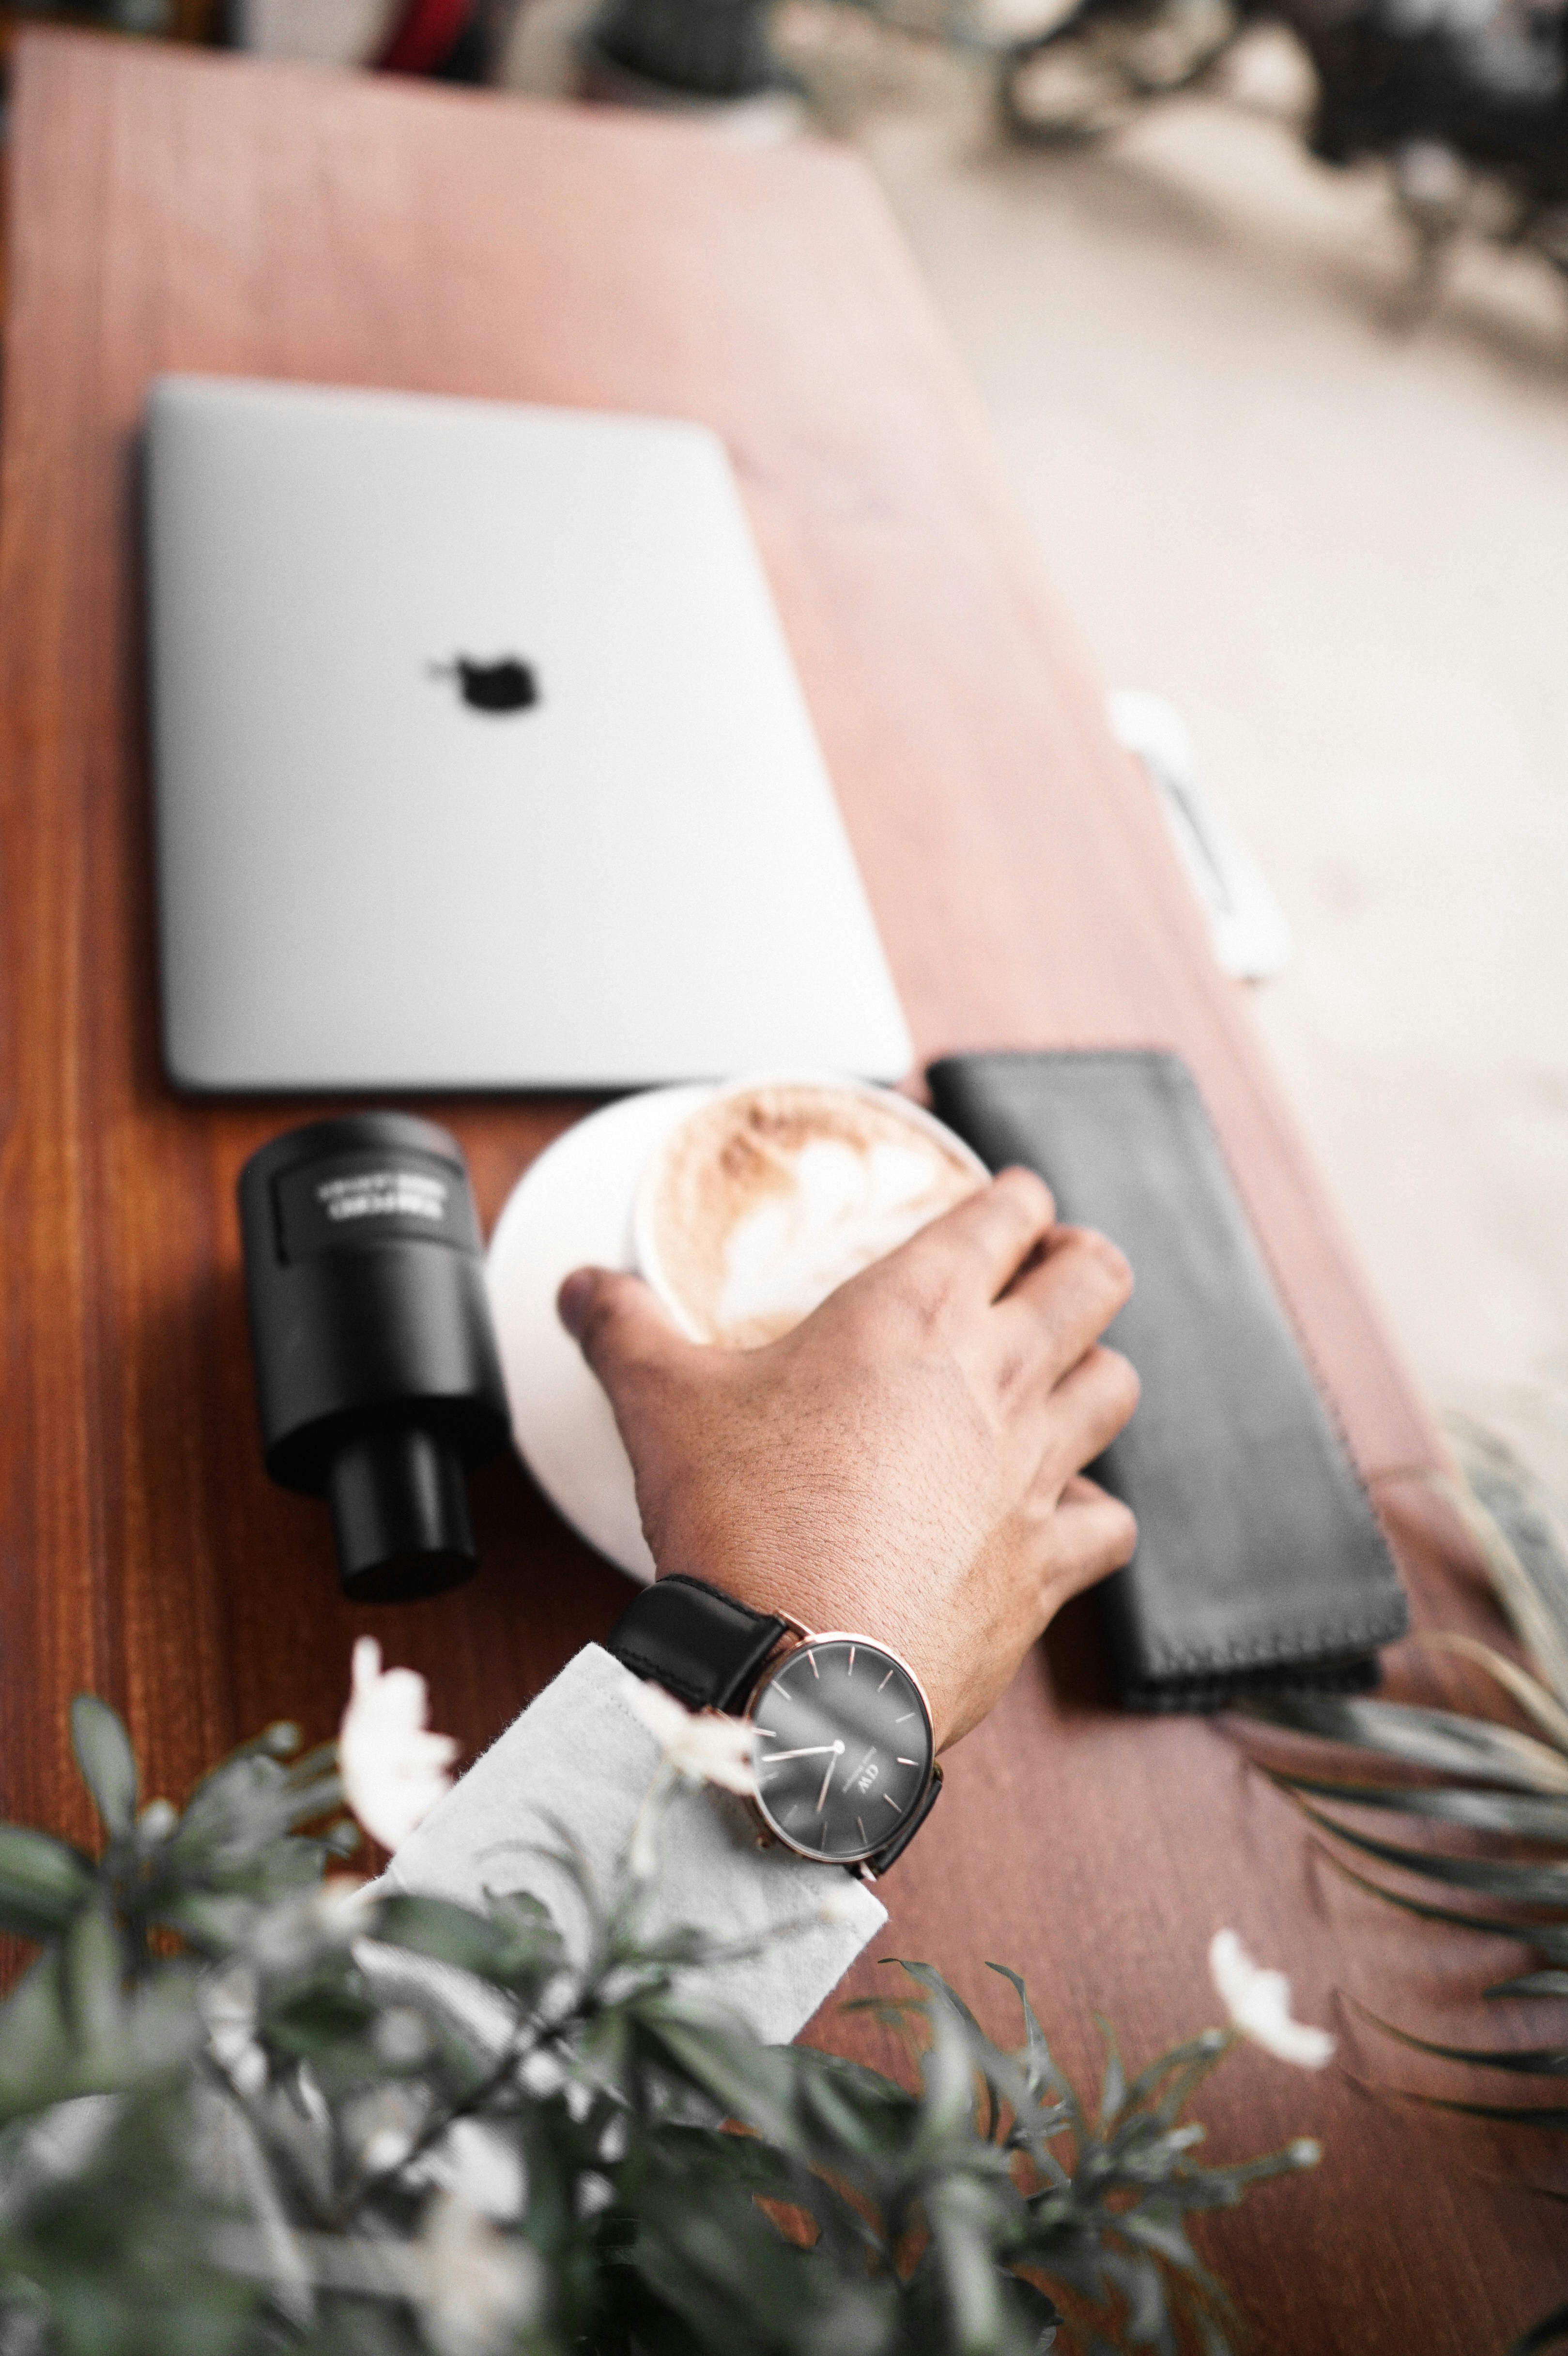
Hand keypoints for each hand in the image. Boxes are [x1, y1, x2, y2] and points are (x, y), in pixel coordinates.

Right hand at [557, 1169, 1138, 1751]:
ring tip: (1066, 1379)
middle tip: (1056, 1272)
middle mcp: (995, 1378)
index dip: (1015, 1197)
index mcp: (913, 1312)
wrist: (797, 1669)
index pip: (1003, 1214)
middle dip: (1081, 1265)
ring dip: (1094, 1374)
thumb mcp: (661, 1404)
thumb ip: (623, 1329)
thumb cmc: (741, 1525)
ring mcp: (1033, 1472)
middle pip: (1094, 1281)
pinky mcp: (1046, 1565)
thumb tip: (583, 1288)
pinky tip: (1060, 1515)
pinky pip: (1108, 1521)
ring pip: (1117, 1387)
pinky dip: (1091, 1513)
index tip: (1013, 1199)